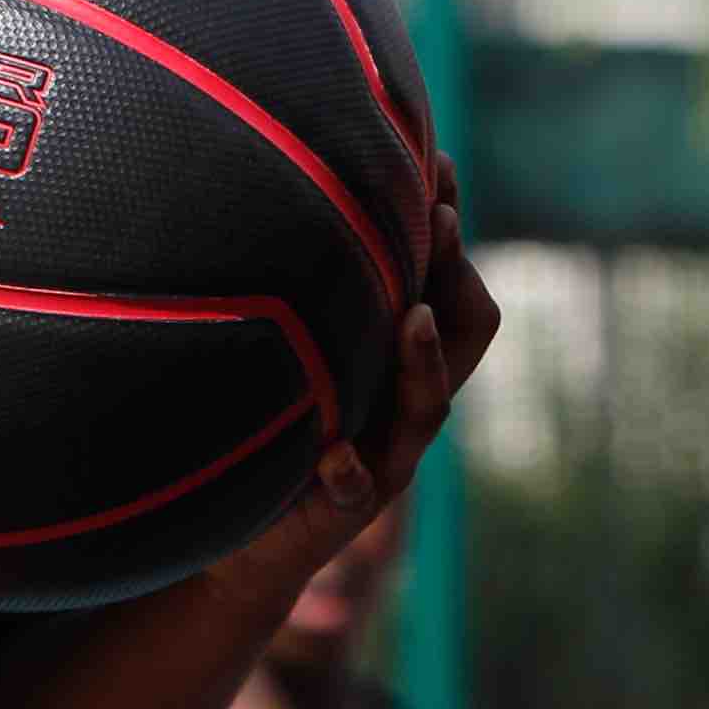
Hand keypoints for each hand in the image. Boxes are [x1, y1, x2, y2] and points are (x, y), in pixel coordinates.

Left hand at [207, 155, 501, 613]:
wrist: (246, 542)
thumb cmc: (275, 428)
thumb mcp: (300, 351)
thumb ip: (315, 291)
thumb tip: (293, 182)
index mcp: (401, 358)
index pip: (452, 285)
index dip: (452, 230)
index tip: (436, 166)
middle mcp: (407, 404)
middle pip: (463, 334)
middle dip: (451, 274)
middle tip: (437, 218)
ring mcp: (384, 458)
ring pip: (427, 408)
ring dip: (422, 360)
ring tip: (408, 316)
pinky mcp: (342, 512)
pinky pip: (354, 491)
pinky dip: (347, 471)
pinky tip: (334, 454)